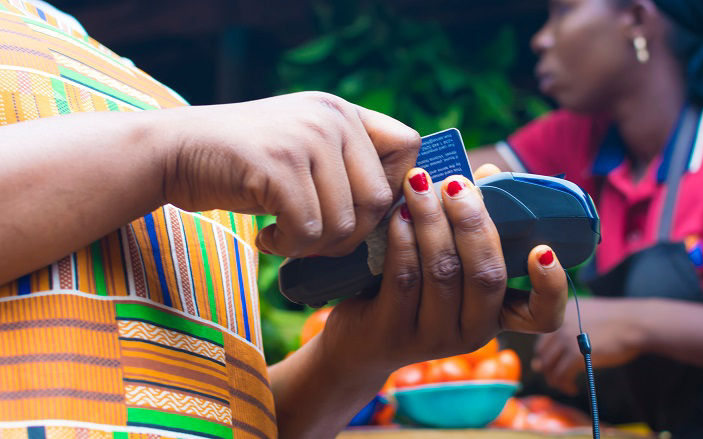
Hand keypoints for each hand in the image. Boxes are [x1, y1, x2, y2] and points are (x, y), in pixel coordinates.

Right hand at [161, 91, 420, 256]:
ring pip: (344, 223)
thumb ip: (345, 165)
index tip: (360, 210)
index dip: (395, 188)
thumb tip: (396, 213)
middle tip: (315, 239)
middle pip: (378, 198)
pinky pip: (308, 231)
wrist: (172, 152)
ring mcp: (304, 138)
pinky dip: (288, 248)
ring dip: (315, 245)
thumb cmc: (243, 164)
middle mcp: (330, 118)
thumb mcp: (302, 147)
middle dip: (351, 235)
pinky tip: (267, 238)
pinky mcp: (278, 166)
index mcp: (342, 112)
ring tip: (286, 237)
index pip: (408, 147)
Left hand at [318, 167, 568, 378]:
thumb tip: (488, 172)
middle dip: (472, 222)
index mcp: (497, 315)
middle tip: (456, 184)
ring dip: (431, 220)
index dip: (551, 286)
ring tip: (417, 183)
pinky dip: (403, 240)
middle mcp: (472, 334)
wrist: (358, 339)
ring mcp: (433, 339)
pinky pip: (404, 279)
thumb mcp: (448, 259)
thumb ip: (473, 220)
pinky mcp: (393, 335)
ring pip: (442, 272)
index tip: (542, 248)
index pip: (542, 317)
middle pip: (485, 276)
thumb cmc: (414, 285)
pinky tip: (398, 213)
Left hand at [532, 297, 645, 394]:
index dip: (547, 355)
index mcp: (560, 311)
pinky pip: (560, 376)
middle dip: (548, 369)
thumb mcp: (588, 316)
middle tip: (559, 378)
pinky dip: (564, 385)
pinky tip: (573, 388)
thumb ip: (569, 330)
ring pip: (548, 367)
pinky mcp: (575, 355)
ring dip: (555, 380)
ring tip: (567, 386)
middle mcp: (558, 323)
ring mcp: (565, 339)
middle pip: (542, 353)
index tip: (555, 365)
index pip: (542, 337)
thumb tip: (547, 355)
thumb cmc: (618, 321)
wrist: (636, 323)